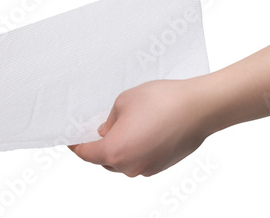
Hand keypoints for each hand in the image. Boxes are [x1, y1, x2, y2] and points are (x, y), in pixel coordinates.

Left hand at [68, 77, 212, 176]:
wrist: (198, 107)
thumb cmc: (161, 101)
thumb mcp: (124, 101)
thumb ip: (110, 120)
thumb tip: (106, 131)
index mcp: (115, 151)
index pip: (87, 154)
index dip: (76, 145)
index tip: (70, 138)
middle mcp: (130, 167)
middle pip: (105, 160)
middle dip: (99, 144)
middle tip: (97, 126)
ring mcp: (148, 169)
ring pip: (125, 160)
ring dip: (120, 146)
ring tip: (124, 123)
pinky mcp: (163, 166)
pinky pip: (141, 159)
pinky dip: (136, 148)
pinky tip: (143, 128)